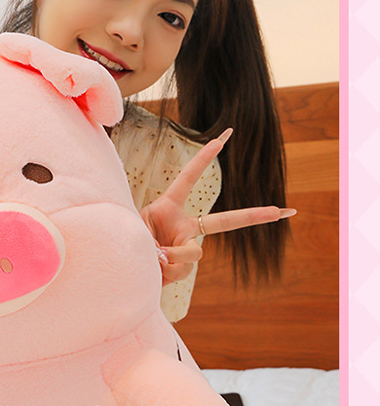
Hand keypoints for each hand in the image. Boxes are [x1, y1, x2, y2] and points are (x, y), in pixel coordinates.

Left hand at [141, 129, 295, 285]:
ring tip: (155, 257)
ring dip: (172, 256)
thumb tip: (178, 255)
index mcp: (170, 207)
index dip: (204, 157)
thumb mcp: (137, 230)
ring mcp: (188, 247)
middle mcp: (185, 226)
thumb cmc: (127, 239)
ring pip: (194, 252)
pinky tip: (158, 270)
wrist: (124, 265)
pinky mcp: (185, 267)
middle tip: (282, 211)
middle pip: (225, 221)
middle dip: (255, 216)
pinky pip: (183, 269)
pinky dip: (167, 270)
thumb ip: (159, 238)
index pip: (188, 178)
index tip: (224, 135)